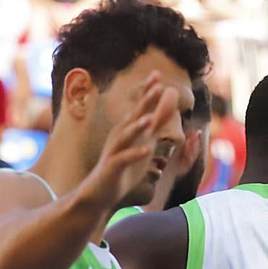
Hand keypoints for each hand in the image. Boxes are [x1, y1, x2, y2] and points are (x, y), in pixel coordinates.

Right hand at [80, 74, 179, 205]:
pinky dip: (136, 154)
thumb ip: (154, 127)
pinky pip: (124, 159)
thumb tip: (167, 109)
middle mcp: (119, 138)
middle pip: (133, 116)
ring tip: (150, 118)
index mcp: (126, 131)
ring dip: (138, 127)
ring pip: (126, 136)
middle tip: (157, 86)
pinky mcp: (112, 168)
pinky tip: (148, 149)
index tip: (157, 74)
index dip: (147, 92)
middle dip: (144, 101)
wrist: (100, 194)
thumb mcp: (143, 144)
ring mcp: (114, 152)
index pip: (138, 108)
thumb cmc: (123, 169)